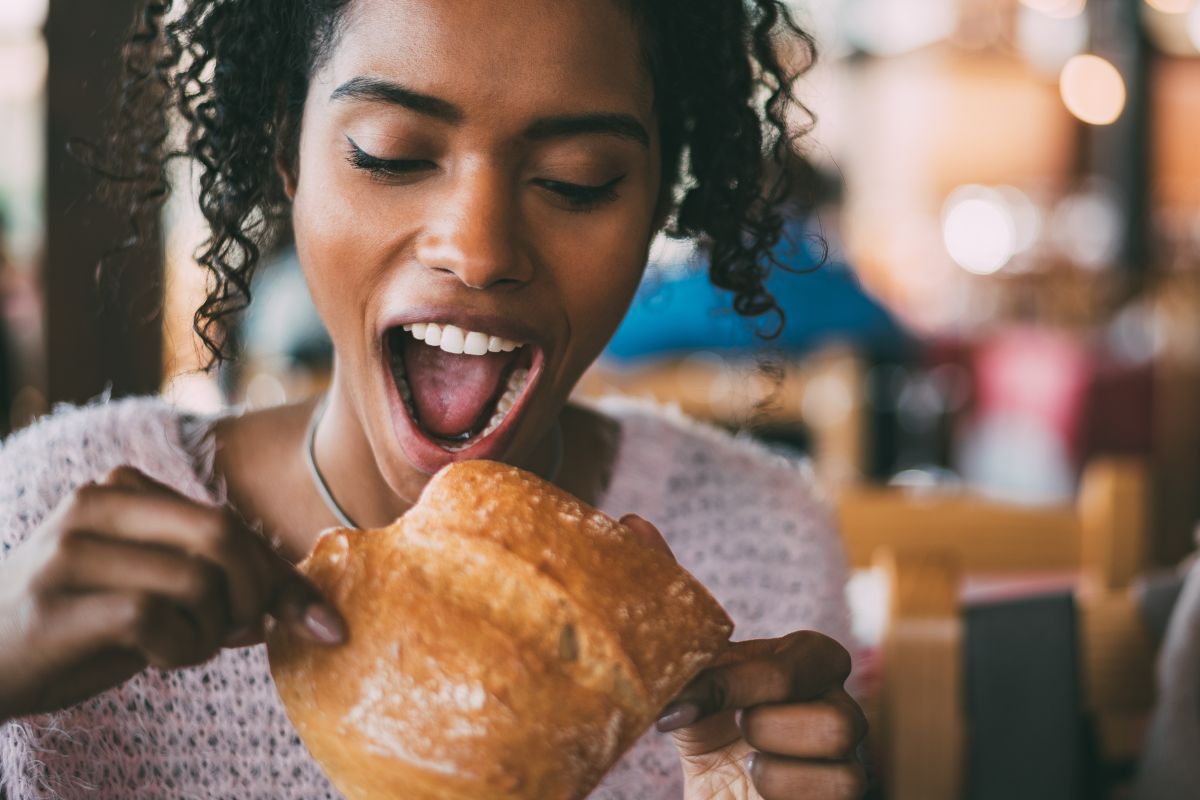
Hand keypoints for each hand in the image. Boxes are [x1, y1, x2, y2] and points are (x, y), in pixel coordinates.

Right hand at [0, 466, 344, 721]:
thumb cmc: (81, 623)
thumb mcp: (159, 591)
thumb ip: (225, 584)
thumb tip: (311, 612)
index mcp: (126, 488)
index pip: (233, 523)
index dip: (283, 576)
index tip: (323, 623)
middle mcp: (96, 503)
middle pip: (225, 535)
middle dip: (255, 596)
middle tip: (238, 632)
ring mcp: (70, 550)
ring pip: (198, 581)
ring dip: (211, 632)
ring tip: (182, 645)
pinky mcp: (55, 604)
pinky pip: (156, 619)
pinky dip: (179, 650)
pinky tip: (156, 657)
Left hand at [620, 516, 865, 799]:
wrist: (713, 799)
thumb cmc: (705, 732)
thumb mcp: (686, 671)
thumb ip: (669, 602)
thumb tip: (633, 523)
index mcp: (802, 670)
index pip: (816, 653)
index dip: (751, 674)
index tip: (687, 699)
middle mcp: (834, 705)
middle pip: (835, 685)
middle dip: (761, 704)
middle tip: (722, 725)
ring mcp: (846, 754)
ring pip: (842, 734)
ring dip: (773, 749)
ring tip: (741, 758)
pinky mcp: (842, 792)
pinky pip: (841, 784)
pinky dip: (785, 786)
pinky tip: (755, 785)